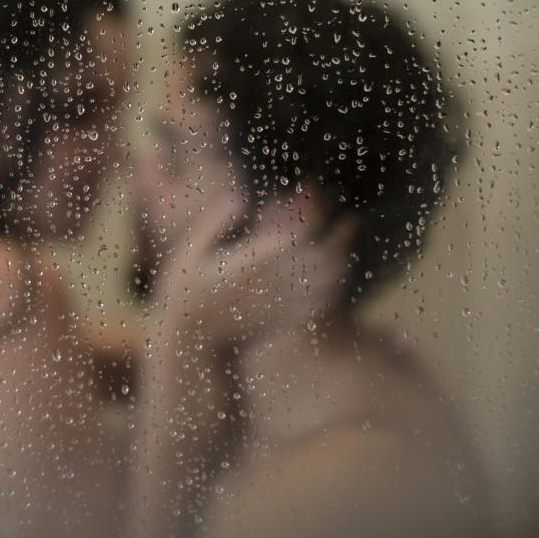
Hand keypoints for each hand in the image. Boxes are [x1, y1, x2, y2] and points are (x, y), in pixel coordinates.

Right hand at [151, 184, 355, 349]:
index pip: (296, 231)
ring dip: (342, 260)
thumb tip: (241, 196)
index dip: (312, 210)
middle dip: (341, 236)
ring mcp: (283, 303)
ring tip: (348, 243)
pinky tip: (337, 273)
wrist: (192, 346)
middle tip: (352, 220)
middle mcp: (273, 282)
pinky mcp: (286, 321)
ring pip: (325, 281)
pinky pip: (320, 302)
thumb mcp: (190, 252)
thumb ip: (215, 222)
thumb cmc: (186, 293)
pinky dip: (334, 285)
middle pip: (322, 256)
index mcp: (251, 260)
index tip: (315, 191)